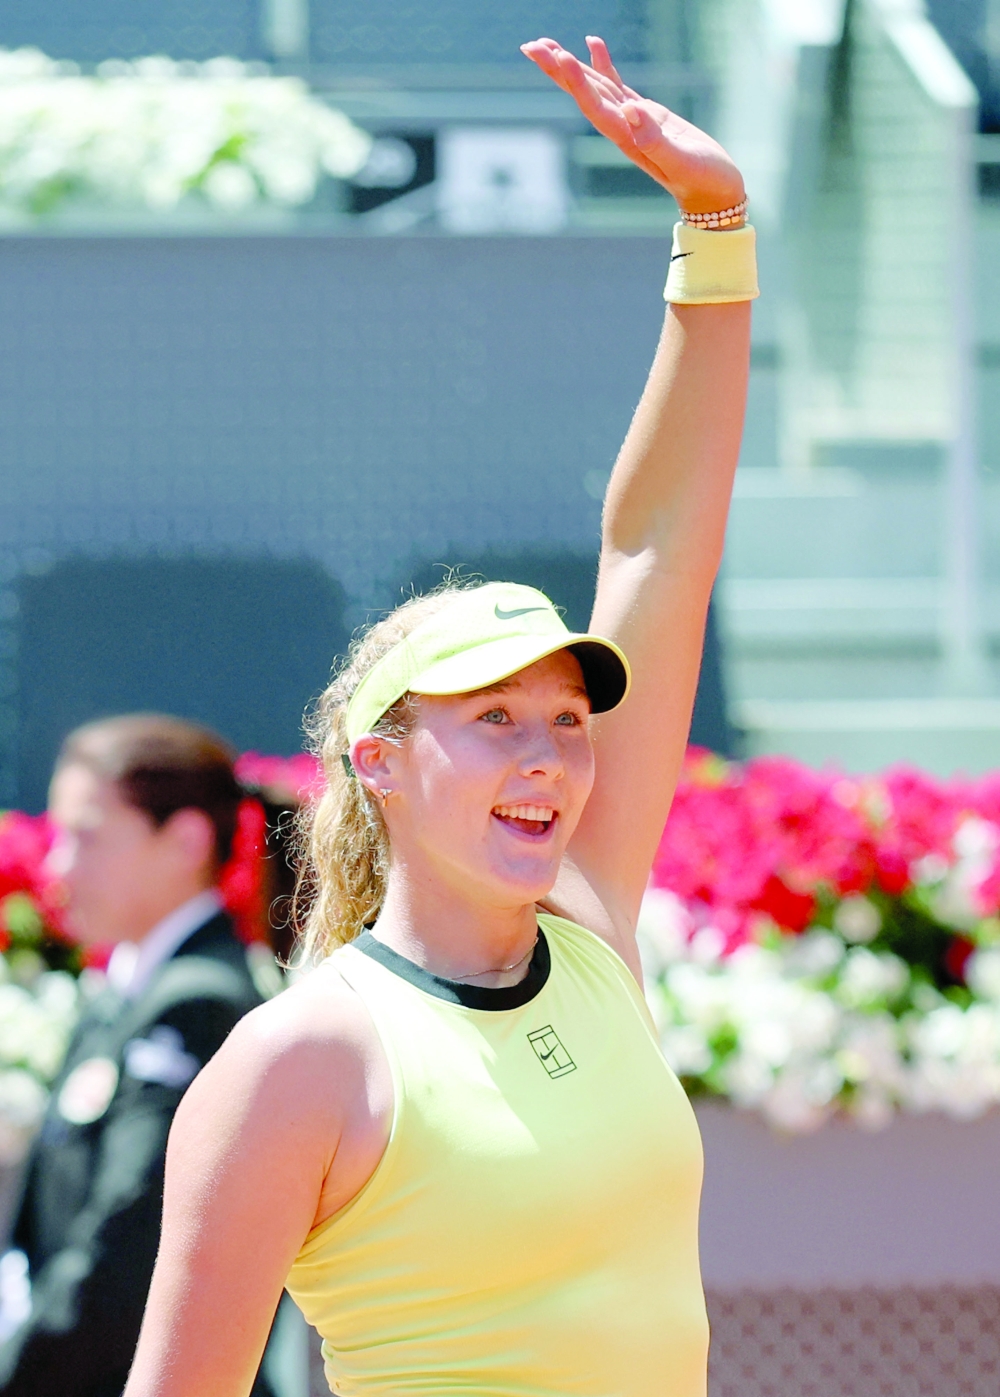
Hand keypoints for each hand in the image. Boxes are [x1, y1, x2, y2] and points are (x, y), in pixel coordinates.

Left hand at [521, 35, 744, 216]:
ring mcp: (632, 120)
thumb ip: (655, 140)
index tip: (558, 57)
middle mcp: (623, 129)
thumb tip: (631, 110)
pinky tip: (592, 44)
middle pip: (584, 94)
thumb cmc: (703, 181)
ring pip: (595, 86)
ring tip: (545, 43)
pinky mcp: (645, 114)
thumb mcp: (682, 161)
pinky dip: (602, 65)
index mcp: (629, 139)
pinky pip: (617, 85)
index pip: (595, 107)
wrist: (714, 194)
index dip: (576, 82)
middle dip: (557, 71)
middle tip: (532, 46)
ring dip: (571, 65)